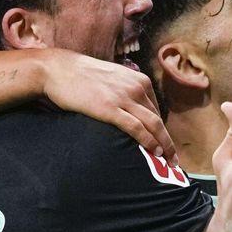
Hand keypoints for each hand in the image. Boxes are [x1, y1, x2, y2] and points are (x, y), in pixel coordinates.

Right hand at [43, 51, 178, 163]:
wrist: (58, 69)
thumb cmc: (81, 75)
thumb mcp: (112, 78)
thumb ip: (125, 91)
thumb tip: (130, 110)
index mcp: (139, 80)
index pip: (156, 110)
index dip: (163, 130)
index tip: (166, 145)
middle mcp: (136, 87)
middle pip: (158, 119)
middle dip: (167, 141)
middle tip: (173, 159)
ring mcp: (124, 98)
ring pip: (153, 125)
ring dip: (164, 145)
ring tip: (169, 161)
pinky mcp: (110, 109)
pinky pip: (136, 128)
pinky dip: (148, 141)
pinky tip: (154, 152)